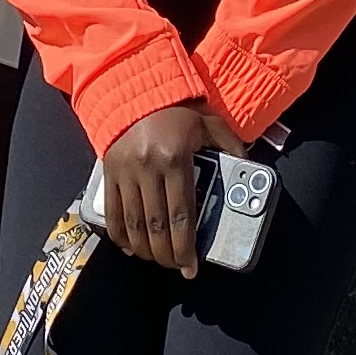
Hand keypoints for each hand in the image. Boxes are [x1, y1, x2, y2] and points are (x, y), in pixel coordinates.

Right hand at [97, 102, 215, 277]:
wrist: (134, 86)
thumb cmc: (177, 108)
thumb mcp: (209, 122)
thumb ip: (230, 145)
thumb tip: (247, 170)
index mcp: (175, 159)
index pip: (181, 216)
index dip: (185, 248)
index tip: (191, 268)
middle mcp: (147, 168)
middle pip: (156, 227)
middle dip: (167, 256)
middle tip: (177, 267)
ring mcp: (125, 172)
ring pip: (133, 225)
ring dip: (145, 251)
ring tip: (157, 260)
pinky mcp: (108, 172)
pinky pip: (112, 212)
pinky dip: (120, 236)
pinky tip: (131, 248)